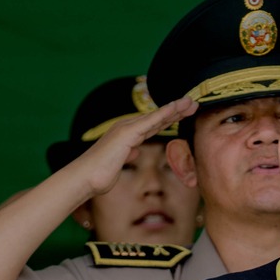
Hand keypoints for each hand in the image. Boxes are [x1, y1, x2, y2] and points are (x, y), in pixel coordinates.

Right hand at [67, 97, 197, 201]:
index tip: (185, 113)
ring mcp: (127, 129)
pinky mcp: (127, 133)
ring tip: (190, 101)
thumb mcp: (119, 163)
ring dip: (175, 108)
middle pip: (158, 117)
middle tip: (193, 103)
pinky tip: (176, 107)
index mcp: (128, 134)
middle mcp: (128, 127)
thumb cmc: (100, 173)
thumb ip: (128, 153)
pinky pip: (150, 121)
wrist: (85, 177)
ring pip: (156, 116)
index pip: (153, 124)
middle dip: (176, 110)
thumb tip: (134, 150)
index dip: (170, 117)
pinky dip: (164, 113)